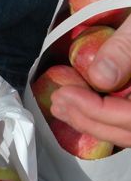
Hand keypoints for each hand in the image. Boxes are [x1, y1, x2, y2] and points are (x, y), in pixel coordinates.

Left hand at [51, 14, 130, 147]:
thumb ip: (127, 48)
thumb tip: (101, 77)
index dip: (97, 110)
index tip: (65, 94)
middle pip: (128, 132)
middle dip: (87, 119)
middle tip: (57, 101)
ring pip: (127, 133)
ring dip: (91, 122)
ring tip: (60, 106)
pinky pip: (128, 124)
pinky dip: (102, 118)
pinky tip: (77, 107)